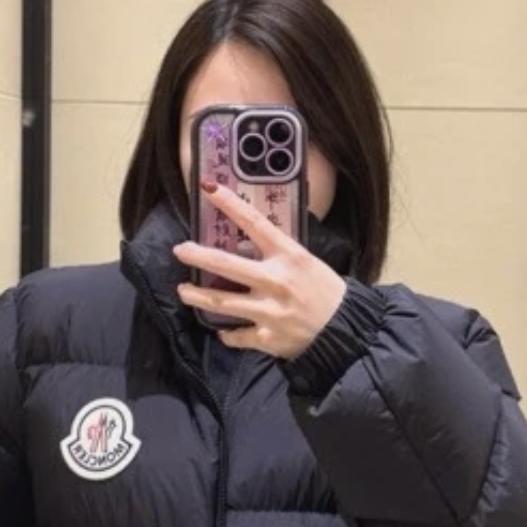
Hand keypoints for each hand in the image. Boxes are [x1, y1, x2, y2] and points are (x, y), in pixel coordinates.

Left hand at [172, 182, 345, 357]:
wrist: (346, 330)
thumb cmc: (328, 292)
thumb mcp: (307, 262)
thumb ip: (280, 253)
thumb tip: (251, 241)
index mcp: (288, 256)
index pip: (254, 224)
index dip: (229, 204)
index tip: (208, 189)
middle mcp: (275, 280)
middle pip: (225, 264)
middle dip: (197, 255)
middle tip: (180, 249)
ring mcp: (268, 311)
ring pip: (220, 302)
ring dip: (196, 296)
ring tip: (183, 290)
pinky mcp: (266, 338)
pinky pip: (236, 335)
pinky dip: (227, 334)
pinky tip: (222, 330)